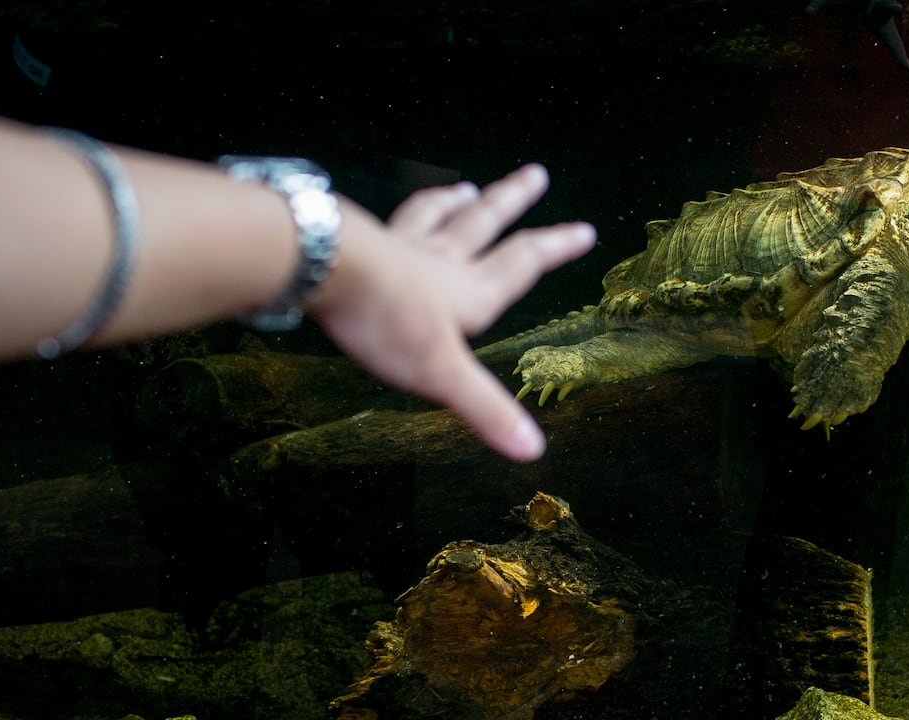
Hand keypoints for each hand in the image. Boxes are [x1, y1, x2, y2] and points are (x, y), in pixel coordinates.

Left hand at [311, 164, 594, 460]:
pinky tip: (397, 212)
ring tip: (468, 187)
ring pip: (439, 216)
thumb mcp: (442, 373)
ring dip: (457, 201)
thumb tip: (533, 449)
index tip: (584, 230)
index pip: (523, 263)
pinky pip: (392, 221)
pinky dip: (403, 212)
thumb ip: (487, 409)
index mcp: (470, 291)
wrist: (324, 268)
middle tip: (535, 173)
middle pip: (485, 223)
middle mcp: (443, 261)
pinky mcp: (365, 240)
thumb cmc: (385, 319)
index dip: (556, 247)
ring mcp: (403, 246)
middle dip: (514, 200)